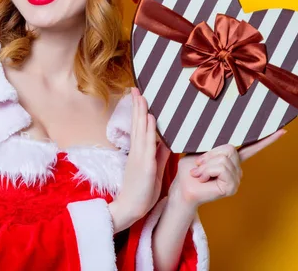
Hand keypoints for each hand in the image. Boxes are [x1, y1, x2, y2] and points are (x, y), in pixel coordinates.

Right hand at [109, 87, 170, 231]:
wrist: (131, 208)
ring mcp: (140, 157)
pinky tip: (151, 118)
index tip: (139, 97)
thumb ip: (159, 154)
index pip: (139, 127)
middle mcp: (137, 151)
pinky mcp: (144, 165)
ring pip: (141, 129)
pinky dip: (150, 130)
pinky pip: (148, 143)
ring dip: (142, 112)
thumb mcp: (154, 168)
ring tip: (142, 96)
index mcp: (138, 152)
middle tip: (136, 88)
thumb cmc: (142, 191)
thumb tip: (166, 140)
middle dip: (138, 106)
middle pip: (138, 124)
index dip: (139, 111)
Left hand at [168, 129, 286, 208]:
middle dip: (210, 154)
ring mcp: (236, 178)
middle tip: (198, 166)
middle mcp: (237, 168)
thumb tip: (220, 138)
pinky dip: (207, 170)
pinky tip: (203, 179)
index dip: (267, 139)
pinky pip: (221, 167)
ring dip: (206, 164)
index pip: (252, 148)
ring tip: (199, 174)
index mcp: (232, 159)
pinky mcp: (231, 187)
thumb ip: (214, 147)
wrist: (182, 187)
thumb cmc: (189, 170)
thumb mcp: (201, 152)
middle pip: (230, 148)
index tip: (282, 131)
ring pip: (224, 158)